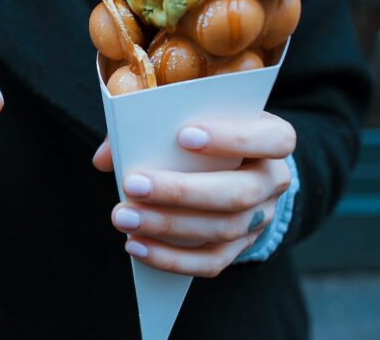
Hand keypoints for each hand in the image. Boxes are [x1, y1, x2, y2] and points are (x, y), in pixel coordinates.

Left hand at [92, 112, 294, 276]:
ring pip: (222, 230)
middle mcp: (274, 180)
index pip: (273, 138)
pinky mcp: (240, 247)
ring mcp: (261, 218)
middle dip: (182, 191)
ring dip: (167, 225)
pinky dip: (171, 258)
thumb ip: (147, 126)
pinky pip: (211, 262)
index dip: (233, 138)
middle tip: (132, 185)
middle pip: (239, 192)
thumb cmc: (202, 133)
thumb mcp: (187, 117)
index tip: (183, 135)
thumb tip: (106, 157)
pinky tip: (136, 246)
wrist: (232, 167)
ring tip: (124, 217)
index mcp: (272, 138)